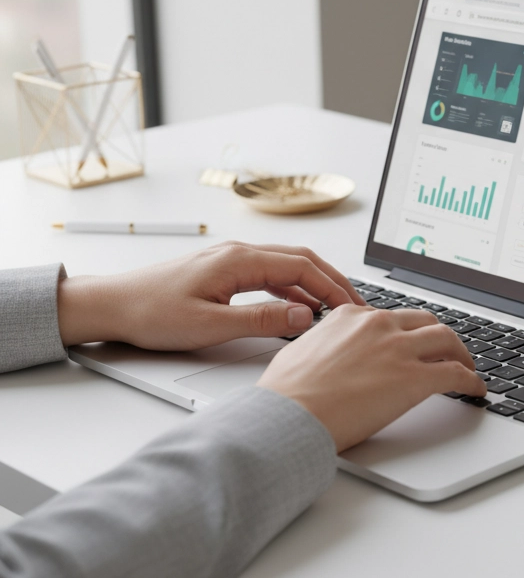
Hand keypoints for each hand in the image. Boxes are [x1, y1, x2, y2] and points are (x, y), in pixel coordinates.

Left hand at [57, 241, 365, 349]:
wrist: (112, 305)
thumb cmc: (151, 313)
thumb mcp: (210, 325)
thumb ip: (261, 320)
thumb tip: (303, 316)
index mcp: (240, 260)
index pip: (302, 267)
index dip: (332, 287)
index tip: (352, 308)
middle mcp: (239, 253)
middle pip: (301, 260)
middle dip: (332, 281)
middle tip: (356, 305)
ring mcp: (232, 260)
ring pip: (287, 265)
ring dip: (314, 284)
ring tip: (335, 307)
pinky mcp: (224, 271)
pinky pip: (270, 274)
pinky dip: (292, 288)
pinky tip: (299, 307)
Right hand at [258, 304, 485, 451]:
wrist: (288, 416)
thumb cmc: (287, 395)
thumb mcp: (303, 350)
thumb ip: (327, 344)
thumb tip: (331, 355)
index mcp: (351, 316)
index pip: (391, 318)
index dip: (407, 333)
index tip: (413, 343)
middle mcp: (378, 325)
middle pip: (425, 322)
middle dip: (440, 337)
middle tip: (448, 351)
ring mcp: (398, 349)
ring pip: (447, 340)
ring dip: (461, 354)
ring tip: (466, 368)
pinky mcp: (415, 378)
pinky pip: (455, 374)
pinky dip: (471, 381)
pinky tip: (475, 390)